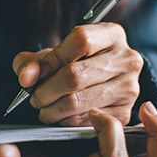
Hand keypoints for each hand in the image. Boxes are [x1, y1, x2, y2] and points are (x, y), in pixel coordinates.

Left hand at [13, 23, 142, 125]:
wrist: (99, 85)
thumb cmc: (72, 65)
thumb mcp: (50, 55)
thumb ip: (31, 61)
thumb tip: (27, 77)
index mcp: (112, 35)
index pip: (80, 41)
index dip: (52, 59)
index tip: (36, 74)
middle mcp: (127, 60)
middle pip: (75, 75)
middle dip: (45, 91)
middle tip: (35, 97)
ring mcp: (129, 88)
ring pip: (76, 101)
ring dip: (51, 109)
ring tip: (44, 107)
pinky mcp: (124, 113)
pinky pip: (83, 121)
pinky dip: (64, 121)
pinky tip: (60, 116)